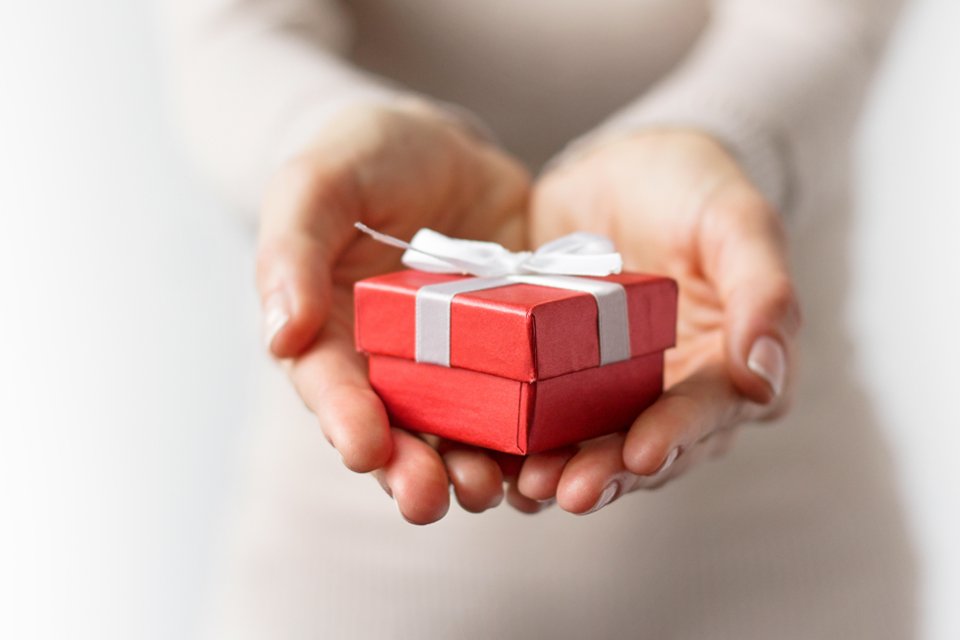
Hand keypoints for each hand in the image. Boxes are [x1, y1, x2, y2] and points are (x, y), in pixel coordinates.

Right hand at [257, 102, 529, 522]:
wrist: (436, 149)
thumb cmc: (361, 159)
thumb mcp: (318, 182)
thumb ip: (292, 248)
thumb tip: (281, 334)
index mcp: (330, 334)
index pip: (331, 387)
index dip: (344, 420)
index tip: (362, 448)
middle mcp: (390, 365)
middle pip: (396, 430)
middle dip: (409, 470)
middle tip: (428, 499)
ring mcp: (454, 364)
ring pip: (461, 431)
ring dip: (473, 468)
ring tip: (492, 489)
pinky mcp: (512, 352)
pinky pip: (523, 398)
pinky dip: (533, 431)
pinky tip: (550, 451)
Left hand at [515, 130, 800, 513]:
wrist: (623, 167)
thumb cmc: (693, 189)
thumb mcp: (736, 221)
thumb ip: (763, 291)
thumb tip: (767, 375)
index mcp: (726, 368)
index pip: (707, 414)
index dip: (676, 436)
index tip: (643, 453)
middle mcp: (669, 394)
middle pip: (643, 448)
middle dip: (608, 472)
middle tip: (569, 491)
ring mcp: (609, 391)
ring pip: (589, 446)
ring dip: (560, 470)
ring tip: (527, 486)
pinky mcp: (556, 379)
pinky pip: (538, 419)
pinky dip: (517, 443)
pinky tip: (492, 459)